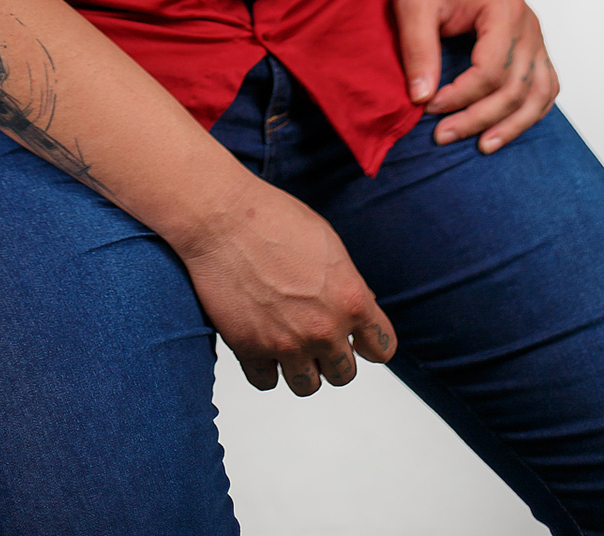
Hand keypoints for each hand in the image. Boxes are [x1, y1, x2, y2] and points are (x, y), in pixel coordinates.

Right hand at [179, 176, 396, 395]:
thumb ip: (348, 284)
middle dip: (331, 356)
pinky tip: (260, 341)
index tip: (356, 339)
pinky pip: (266, 382)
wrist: (221, 216)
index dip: (368, 343)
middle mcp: (323, 328)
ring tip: (287, 340)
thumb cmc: (272, 217)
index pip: (381, 348)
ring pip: (308, 385)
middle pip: (344, 374)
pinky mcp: (250, 349)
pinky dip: (264, 367)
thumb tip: (360, 310)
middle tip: (313, 333)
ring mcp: (287, 343)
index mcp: (350, 299)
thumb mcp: (328, 244)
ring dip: (300, 367)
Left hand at [393, 0, 558, 152]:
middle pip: (515, 87)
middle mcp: (529, 26)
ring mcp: (536, 39)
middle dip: (479, 117)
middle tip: (442, 136)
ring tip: (483, 146)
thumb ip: (418, 47)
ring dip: (513, 125)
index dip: (461, 95)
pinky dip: (531, 112)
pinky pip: (545, 87)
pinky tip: (506, 129)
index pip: (491, 69)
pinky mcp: (534, 49)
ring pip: (538, 94)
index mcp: (504, 9)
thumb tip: (421, 97)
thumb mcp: (413, 3)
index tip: (428, 106)